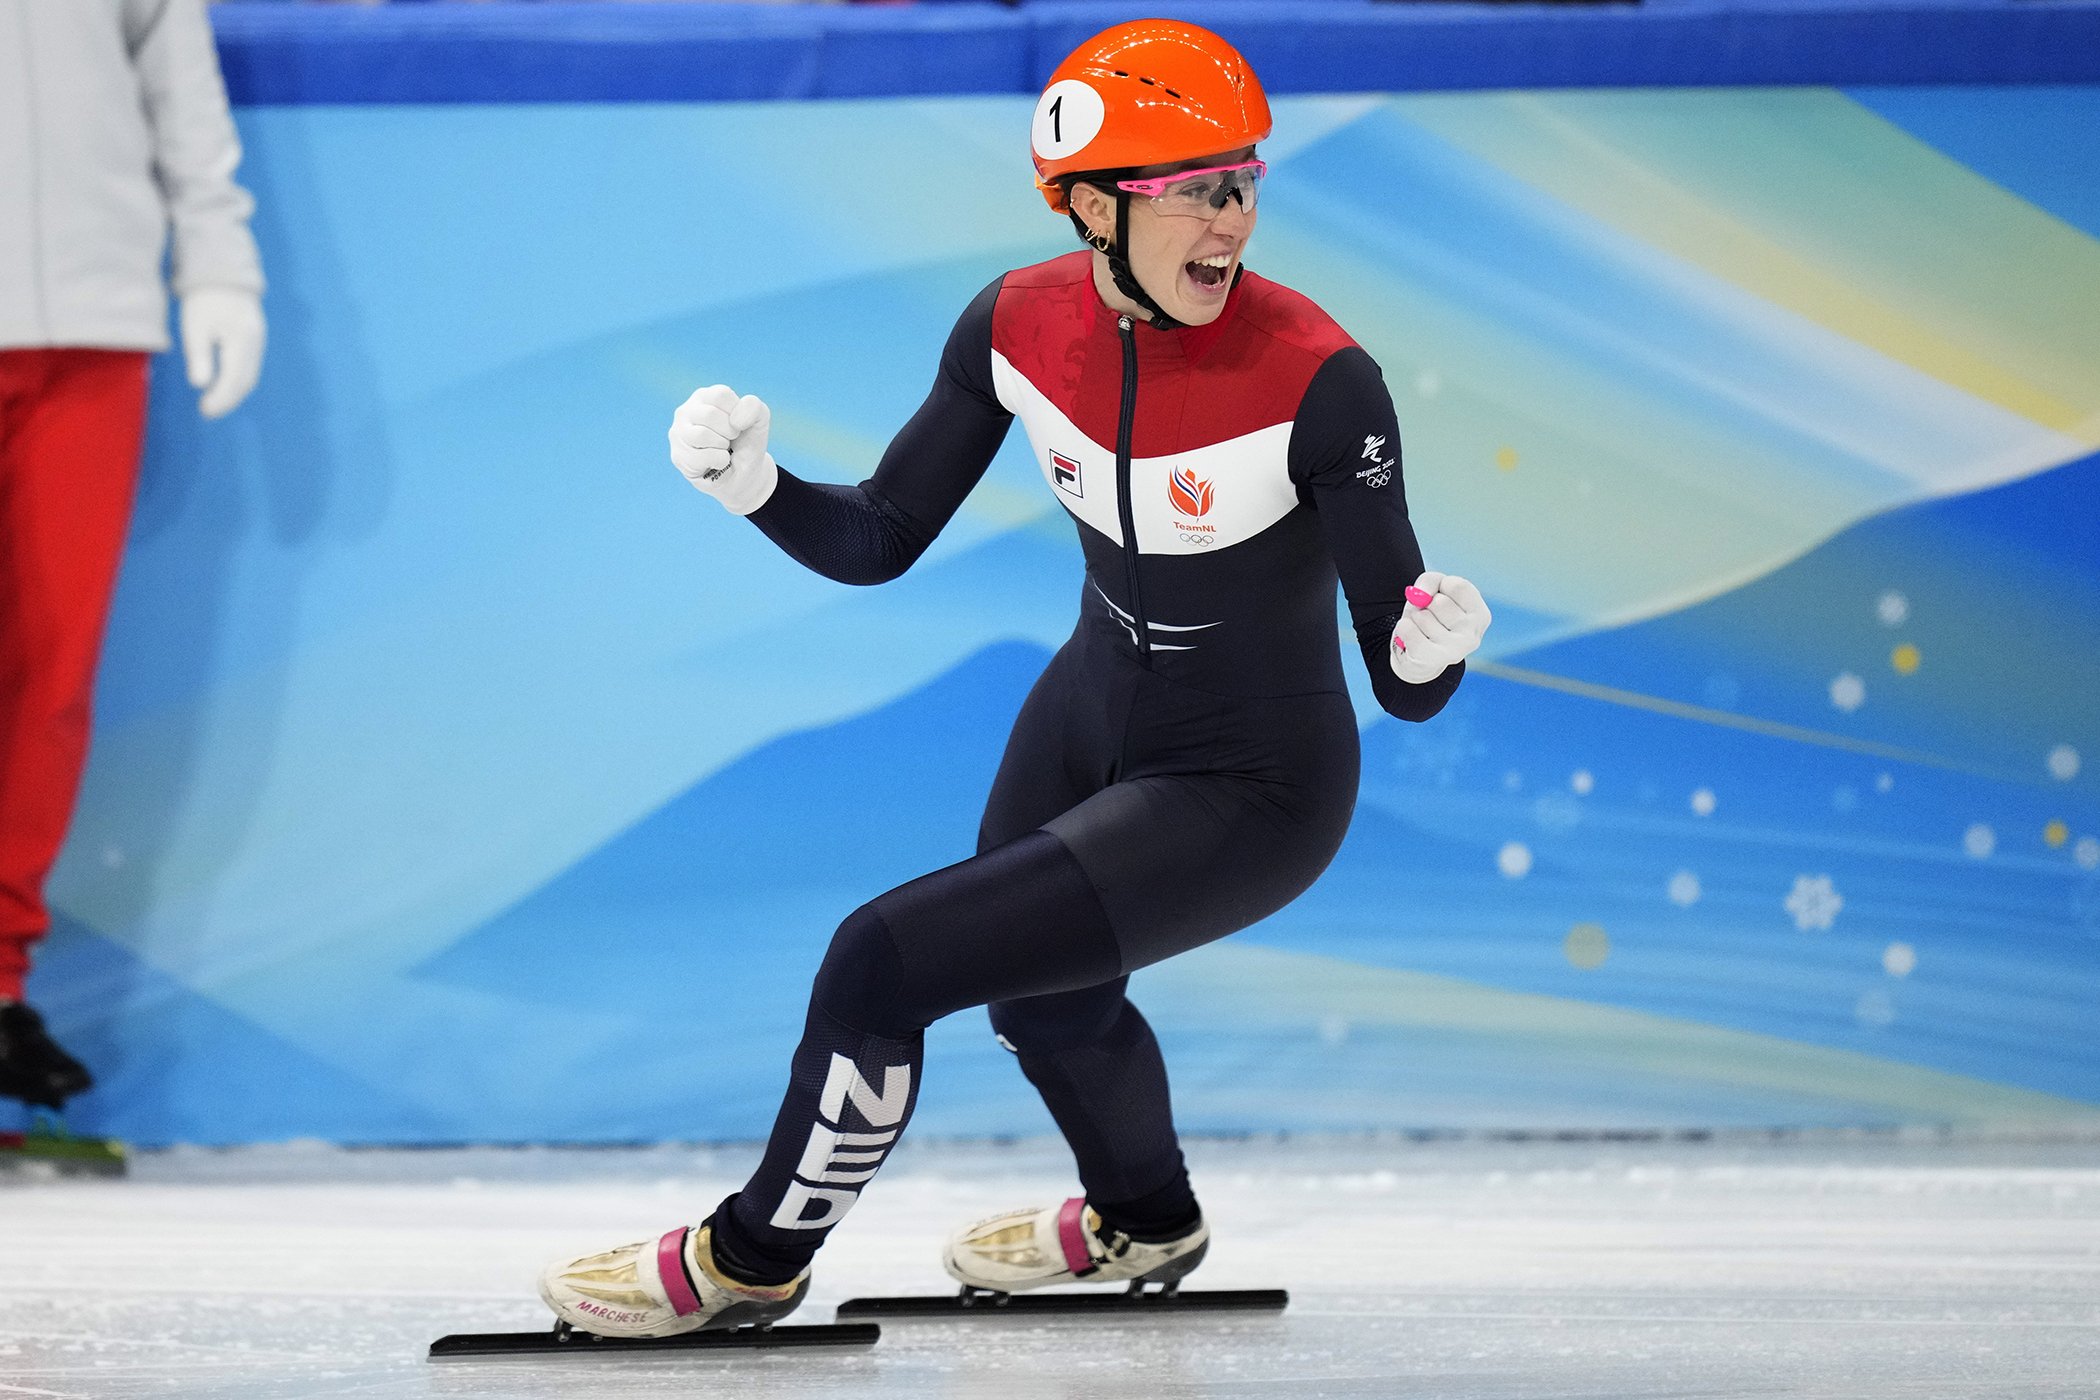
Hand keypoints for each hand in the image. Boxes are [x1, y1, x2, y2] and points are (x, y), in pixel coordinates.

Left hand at [180, 287, 265, 419]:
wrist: (223, 274)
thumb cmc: (204, 299)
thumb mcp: (195, 327)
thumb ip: (199, 357)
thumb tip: (200, 385)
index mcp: (242, 342)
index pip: (234, 380)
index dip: (220, 399)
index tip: (204, 411)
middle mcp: (256, 345)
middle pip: (246, 382)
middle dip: (228, 401)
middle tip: (207, 412)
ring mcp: (259, 343)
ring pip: (250, 377)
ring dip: (234, 393)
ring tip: (214, 403)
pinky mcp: (256, 340)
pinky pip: (250, 367)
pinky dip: (238, 381)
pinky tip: (224, 385)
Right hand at [669, 384, 777, 515]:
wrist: (744, 474)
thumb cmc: (746, 442)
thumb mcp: (759, 420)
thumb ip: (753, 407)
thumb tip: (735, 420)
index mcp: (704, 396)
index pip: (721, 395)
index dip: (737, 413)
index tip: (738, 423)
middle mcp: (686, 411)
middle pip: (710, 415)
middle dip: (730, 432)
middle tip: (731, 439)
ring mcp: (678, 434)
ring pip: (701, 435)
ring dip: (722, 445)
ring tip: (723, 448)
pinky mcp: (678, 456)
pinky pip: (701, 457)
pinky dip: (720, 461)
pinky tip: (719, 462)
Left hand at [1390, 571, 1490, 683]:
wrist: (1417, 657)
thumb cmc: (1430, 618)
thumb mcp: (1434, 592)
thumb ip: (1430, 581)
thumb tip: (1420, 595)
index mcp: (1480, 615)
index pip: (1458, 586)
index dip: (1441, 587)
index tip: (1439, 597)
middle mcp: (1472, 635)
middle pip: (1440, 602)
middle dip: (1426, 605)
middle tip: (1429, 618)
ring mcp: (1454, 650)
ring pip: (1422, 616)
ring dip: (1415, 618)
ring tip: (1421, 630)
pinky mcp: (1431, 659)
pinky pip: (1407, 629)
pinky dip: (1403, 628)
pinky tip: (1411, 638)